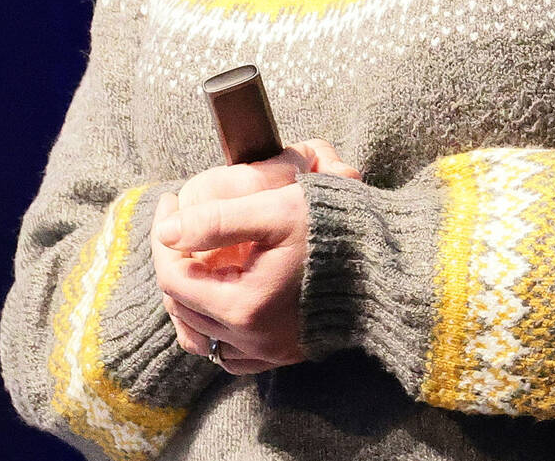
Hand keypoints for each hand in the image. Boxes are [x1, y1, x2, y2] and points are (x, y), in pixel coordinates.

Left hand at [153, 139, 359, 374]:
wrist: (390, 263)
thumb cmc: (335, 228)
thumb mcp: (276, 210)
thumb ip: (216, 220)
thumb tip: (166, 230)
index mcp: (244, 305)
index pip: (173, 278)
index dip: (164, 237)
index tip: (170, 201)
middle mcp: (252, 339)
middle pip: (182, 306)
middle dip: (173, 262)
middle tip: (181, 223)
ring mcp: (268, 352)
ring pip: (201, 335)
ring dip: (188, 298)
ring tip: (195, 259)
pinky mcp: (284, 353)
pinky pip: (229, 353)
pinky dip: (214, 326)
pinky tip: (221, 296)